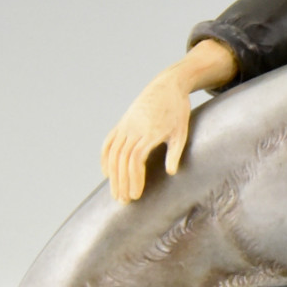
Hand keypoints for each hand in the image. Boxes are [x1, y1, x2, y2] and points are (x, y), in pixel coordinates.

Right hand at [99, 38, 236, 202]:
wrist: (167, 85)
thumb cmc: (178, 110)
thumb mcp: (181, 130)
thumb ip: (175, 152)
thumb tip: (171, 172)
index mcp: (149, 132)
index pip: (136, 159)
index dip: (134, 178)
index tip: (136, 195)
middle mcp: (133, 129)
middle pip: (121, 159)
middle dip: (121, 182)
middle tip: (124, 201)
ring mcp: (125, 126)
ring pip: (113, 153)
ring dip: (113, 175)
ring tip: (116, 193)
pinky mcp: (122, 123)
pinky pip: (109, 142)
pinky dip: (105, 158)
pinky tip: (106, 173)